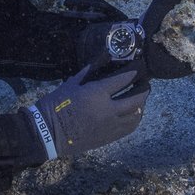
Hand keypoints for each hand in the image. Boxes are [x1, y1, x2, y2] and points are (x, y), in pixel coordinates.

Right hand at [24, 57, 148, 159]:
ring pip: (136, 115)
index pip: (124, 80)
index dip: (135, 72)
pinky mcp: (109, 138)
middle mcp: (108, 110)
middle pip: (137, 99)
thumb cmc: (56, 104)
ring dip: (141, 105)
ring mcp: (110, 126)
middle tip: (146, 82)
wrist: (48, 133)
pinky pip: (129, 128)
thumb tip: (104, 56)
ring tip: (140, 98)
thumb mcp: (72, 83)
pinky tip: (133, 113)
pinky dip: (134, 118)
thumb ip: (91, 70)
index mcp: (97, 94)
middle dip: (144, 88)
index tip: (140, 67)